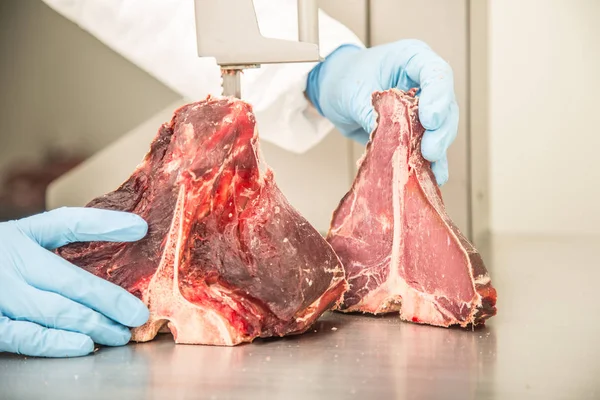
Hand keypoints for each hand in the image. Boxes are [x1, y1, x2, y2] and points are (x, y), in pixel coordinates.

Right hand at [0, 207, 149, 357]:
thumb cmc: (1, 256)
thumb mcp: (30, 234)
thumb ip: (77, 228)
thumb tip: (137, 225)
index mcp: (22, 236)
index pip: (70, 224)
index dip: (106, 225)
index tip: (142, 229)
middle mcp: (11, 263)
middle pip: (71, 282)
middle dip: (110, 301)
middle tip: (137, 315)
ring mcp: (0, 295)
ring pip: (54, 312)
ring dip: (93, 324)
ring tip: (119, 334)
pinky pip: (27, 338)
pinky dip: (58, 343)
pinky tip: (84, 345)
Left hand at [306, 39, 457, 185]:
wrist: (333, 89)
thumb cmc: (344, 78)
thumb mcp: (353, 94)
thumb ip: (372, 114)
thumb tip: (390, 141)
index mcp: (411, 59)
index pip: (436, 73)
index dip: (438, 96)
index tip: (429, 119)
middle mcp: (422, 81)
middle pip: (445, 105)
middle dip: (440, 131)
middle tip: (430, 151)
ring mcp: (422, 106)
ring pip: (441, 128)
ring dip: (437, 149)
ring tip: (430, 168)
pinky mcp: (415, 129)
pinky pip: (428, 145)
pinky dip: (430, 163)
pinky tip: (434, 176)